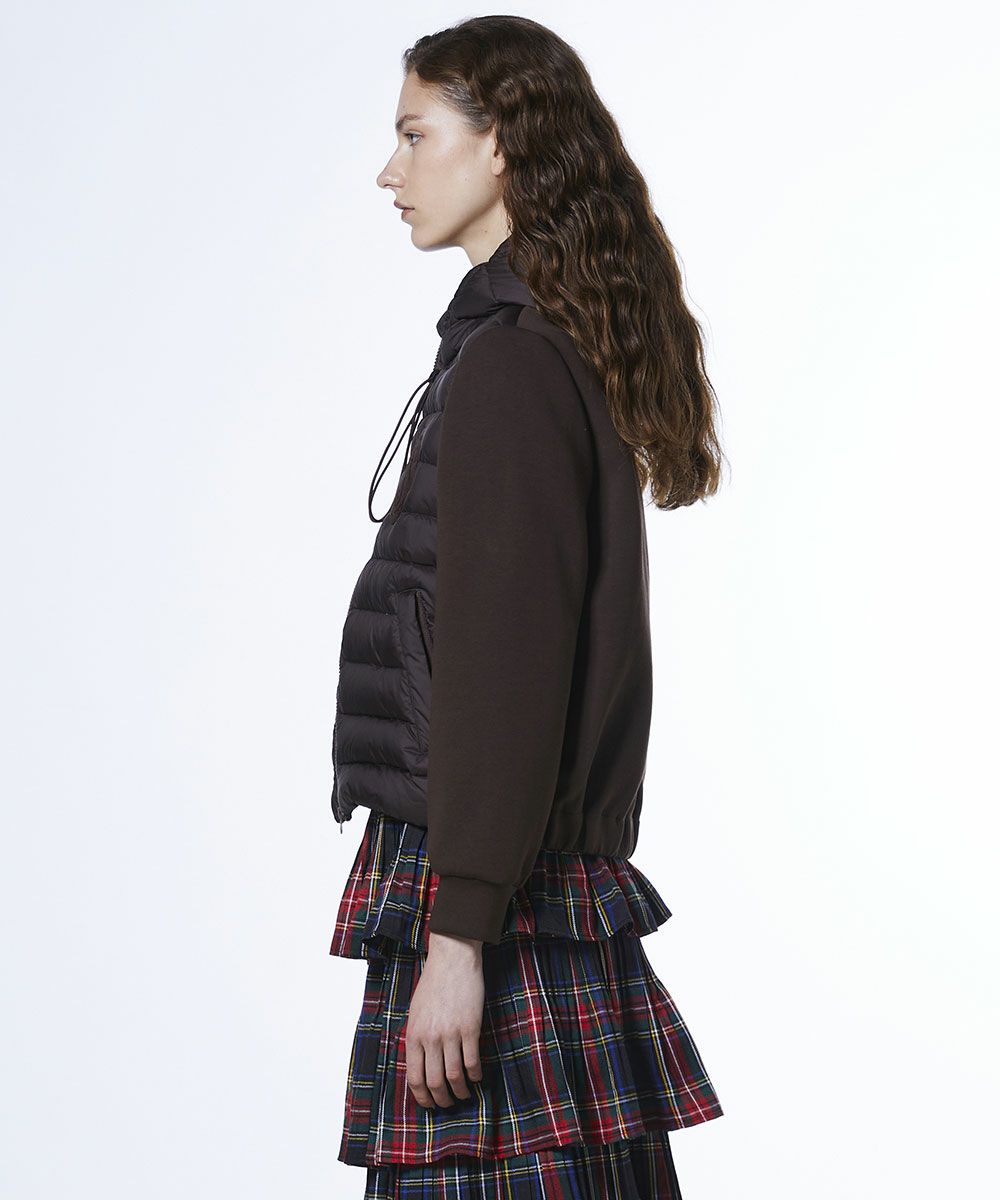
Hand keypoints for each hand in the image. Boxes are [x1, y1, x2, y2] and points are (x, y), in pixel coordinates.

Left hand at [403, 930, 484, 1107]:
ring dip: (461, 1092)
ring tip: (466, 1094)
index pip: (415, 1078)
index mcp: (414, 1035)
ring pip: (455, 1077)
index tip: (430, 1105)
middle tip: (449, 1104)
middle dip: (443, 1100)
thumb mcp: (416, 1012)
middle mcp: (430, 1038)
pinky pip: (472, 1062)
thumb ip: (418, 1038)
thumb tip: (421, 1065)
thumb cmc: (434, 983)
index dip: (423, 1097)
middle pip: (435, 1082)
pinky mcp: (471, 1028)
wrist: (453, 959)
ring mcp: (451, 1034)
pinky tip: (477, 1076)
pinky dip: (475, 1075)